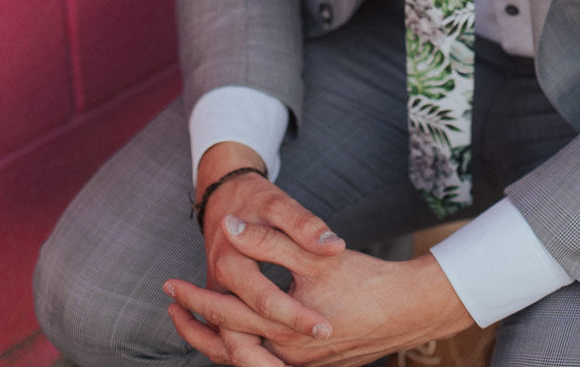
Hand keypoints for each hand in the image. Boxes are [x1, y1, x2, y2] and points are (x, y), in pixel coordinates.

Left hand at [166, 230, 472, 366]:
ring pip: (245, 362)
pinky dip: (244, 352)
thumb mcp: (313, 254)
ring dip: (217, 343)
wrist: (408, 309)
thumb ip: (268, 240)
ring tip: (195, 326)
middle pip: (227, 348)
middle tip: (171, 309)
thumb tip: (230, 227)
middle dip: (196, 328)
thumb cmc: (364, 280)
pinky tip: (240, 337)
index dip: (194, 299)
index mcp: (283, 329)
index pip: (224, 315)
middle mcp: (287, 357)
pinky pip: (266, 365)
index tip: (171, 286)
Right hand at [178, 142, 345, 363]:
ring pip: (232, 344)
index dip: (296, 316)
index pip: (265, 300)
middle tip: (318, 350)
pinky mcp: (223, 302)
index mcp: (230, 262)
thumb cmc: (255, 200)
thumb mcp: (279, 204)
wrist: (223, 196)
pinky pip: (232, 336)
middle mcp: (219, 286)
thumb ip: (305, 225)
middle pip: (242, 334)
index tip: (326, 328)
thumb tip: (333, 245)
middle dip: (278, 353)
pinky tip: (279, 362)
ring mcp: (218, 297)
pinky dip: (251, 353)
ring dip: (259, 362)